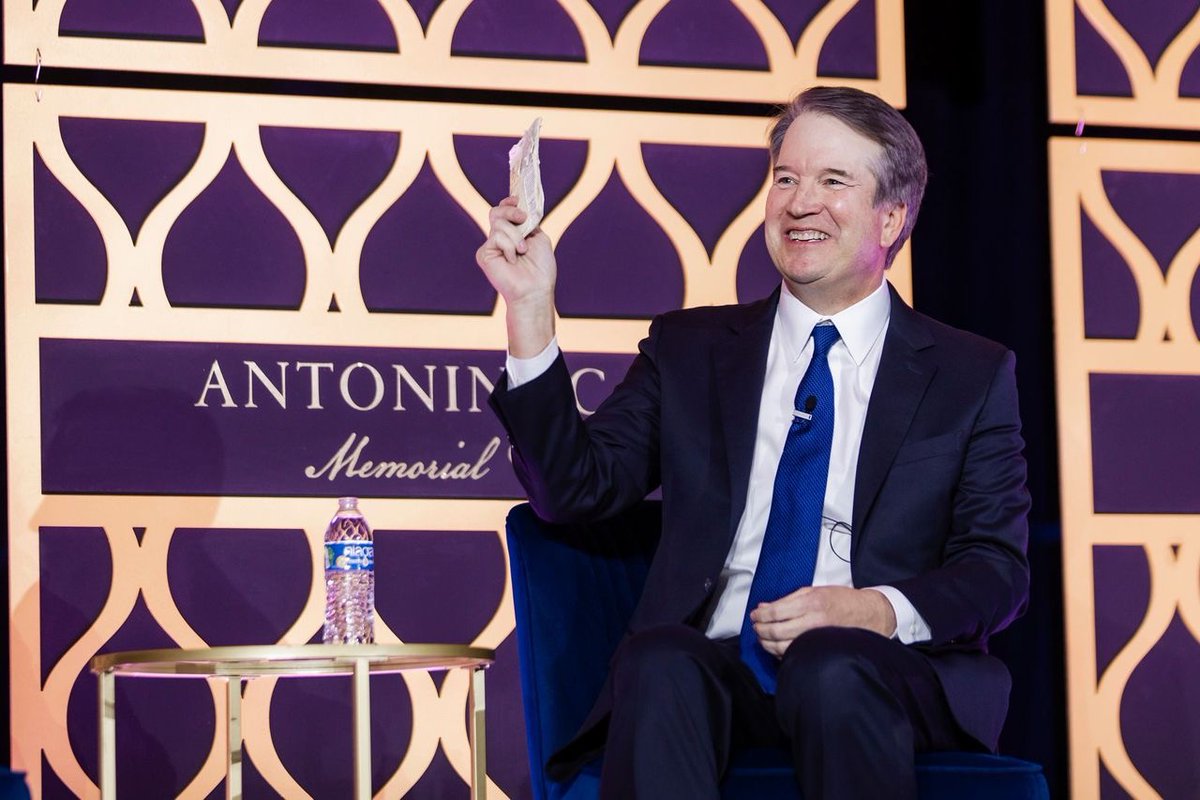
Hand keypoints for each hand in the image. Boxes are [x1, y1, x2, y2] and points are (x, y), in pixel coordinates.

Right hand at [476, 197, 557, 356]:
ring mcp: (491, 247)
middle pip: (496, 212)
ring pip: (499, 224)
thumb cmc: (540, 269)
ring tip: (523, 251)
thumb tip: (520, 208)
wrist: (535, 289)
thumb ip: (528, 222)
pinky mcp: (484, 254)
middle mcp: (499, 239)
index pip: (503, 212)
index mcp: (513, 235)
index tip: (518, 200)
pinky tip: (512, 260)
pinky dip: (509, 246)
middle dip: (511, 211)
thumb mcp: (539, 238)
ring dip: (516, 236)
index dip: (509, 203)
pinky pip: (496, 237)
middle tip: (523, 219)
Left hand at [748, 586, 896, 657]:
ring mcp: (816, 638)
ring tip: (763, 637)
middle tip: (755, 627)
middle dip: (760, 630)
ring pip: (782, 647)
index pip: (775, 612)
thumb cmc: (842, 601)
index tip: (754, 616)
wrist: (868, 614)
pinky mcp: (819, 649)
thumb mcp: (814, 591)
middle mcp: (812, 622)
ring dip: (767, 643)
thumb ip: (787, 600)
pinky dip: (780, 652)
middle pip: (775, 631)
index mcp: (810, 603)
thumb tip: (764, 607)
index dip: (759, 616)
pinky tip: (776, 646)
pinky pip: (794, 654)